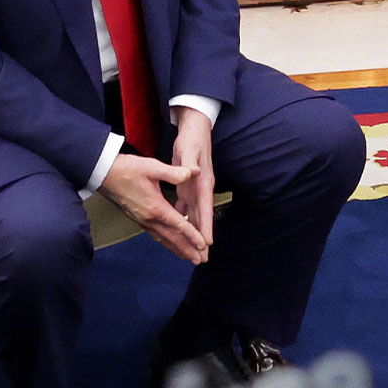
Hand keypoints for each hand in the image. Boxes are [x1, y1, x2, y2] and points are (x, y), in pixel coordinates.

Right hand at [98, 152, 206, 262]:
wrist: (103, 174)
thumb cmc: (127, 169)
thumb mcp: (152, 167)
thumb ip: (174, 172)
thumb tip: (193, 172)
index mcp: (156, 207)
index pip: (178, 225)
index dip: (192, 236)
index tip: (203, 245)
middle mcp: (149, 218)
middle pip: (171, 238)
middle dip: (186, 250)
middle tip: (199, 260)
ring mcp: (142, 220)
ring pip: (162, 239)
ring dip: (176, 249)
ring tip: (188, 257)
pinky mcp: (138, 218)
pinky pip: (155, 234)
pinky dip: (165, 241)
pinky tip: (170, 243)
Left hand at [170, 106, 214, 246]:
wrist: (195, 129)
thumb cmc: (192, 139)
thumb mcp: (189, 149)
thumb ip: (189, 163)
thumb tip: (193, 172)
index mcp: (203, 183)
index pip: (206, 208)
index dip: (206, 225)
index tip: (208, 243)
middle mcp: (201, 189)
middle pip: (203, 218)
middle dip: (202, 238)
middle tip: (202, 258)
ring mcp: (195, 189)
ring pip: (195, 216)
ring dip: (194, 233)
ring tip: (194, 251)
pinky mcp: (188, 187)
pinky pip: (186, 208)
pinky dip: (184, 220)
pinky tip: (180, 229)